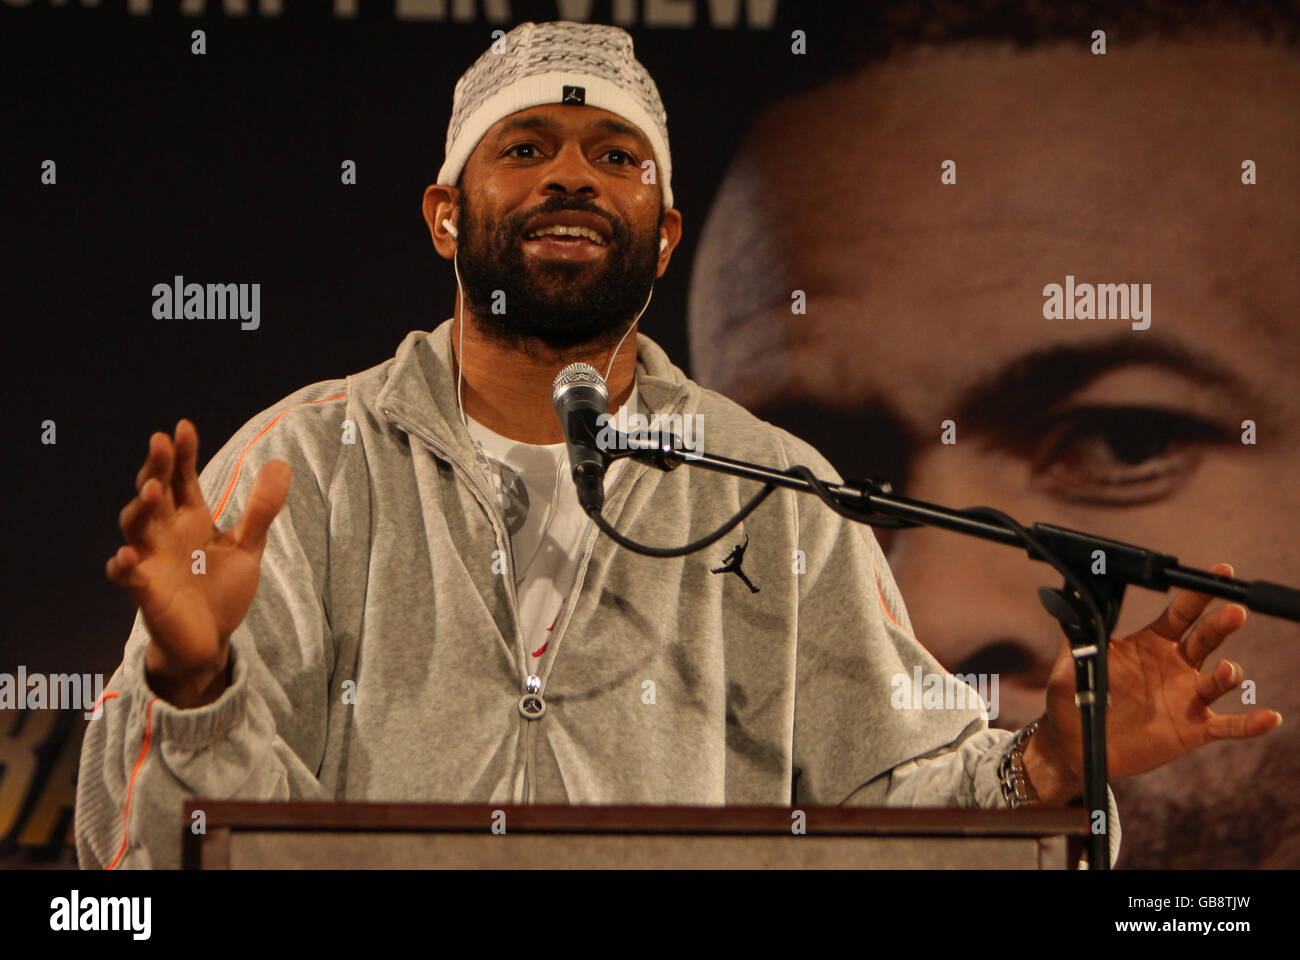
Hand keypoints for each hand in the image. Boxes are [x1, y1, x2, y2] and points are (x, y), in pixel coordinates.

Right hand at [106, 419, 290, 706]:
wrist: (211, 639)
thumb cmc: (221, 589)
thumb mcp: (247, 546)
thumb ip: (261, 509)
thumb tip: (280, 463)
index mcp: (189, 518)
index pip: (182, 478)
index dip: (182, 454)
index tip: (184, 427)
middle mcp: (165, 533)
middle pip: (154, 493)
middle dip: (156, 468)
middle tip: (160, 441)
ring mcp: (152, 561)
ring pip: (136, 527)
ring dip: (141, 507)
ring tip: (152, 489)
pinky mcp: (146, 592)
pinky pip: (127, 577)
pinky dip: (124, 566)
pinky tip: (128, 555)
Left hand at [1030, 562, 1282, 797]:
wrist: (1077, 745)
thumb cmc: (1073, 699)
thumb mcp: (1071, 662)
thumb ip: (1078, 635)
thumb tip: (1069, 604)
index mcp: (1150, 644)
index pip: (1179, 613)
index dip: (1196, 594)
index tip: (1217, 572)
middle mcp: (1175, 666)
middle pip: (1205, 639)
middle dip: (1220, 624)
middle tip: (1234, 611)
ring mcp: (1187, 697)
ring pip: (1219, 681)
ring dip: (1229, 675)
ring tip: (1228, 671)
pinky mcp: (1194, 729)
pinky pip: (1229, 725)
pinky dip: (1250, 723)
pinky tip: (1270, 717)